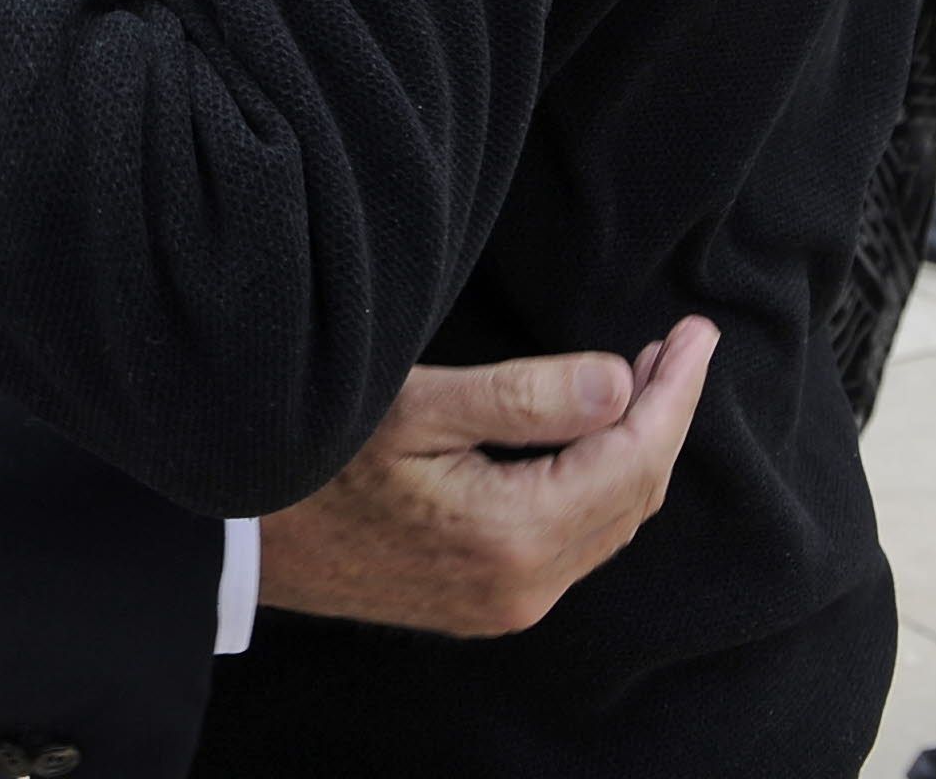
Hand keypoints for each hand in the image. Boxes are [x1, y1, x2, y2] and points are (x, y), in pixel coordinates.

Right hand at [259, 322, 716, 635]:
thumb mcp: (411, 406)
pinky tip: (592, 437)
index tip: (697, 333)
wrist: (238, 537)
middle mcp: (524, 586)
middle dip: (664, 416)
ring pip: (609, 522)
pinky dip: (601, 483)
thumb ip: (522, 398)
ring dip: (635, 449)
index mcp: (513, 536)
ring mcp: (506, 603)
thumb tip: (621, 384)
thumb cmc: (311, 455)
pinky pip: (575, 540)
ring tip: (647, 379)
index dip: (675, 392)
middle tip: (680, 344)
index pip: (633, 458)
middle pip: (634, 495)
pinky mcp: (486, 601)